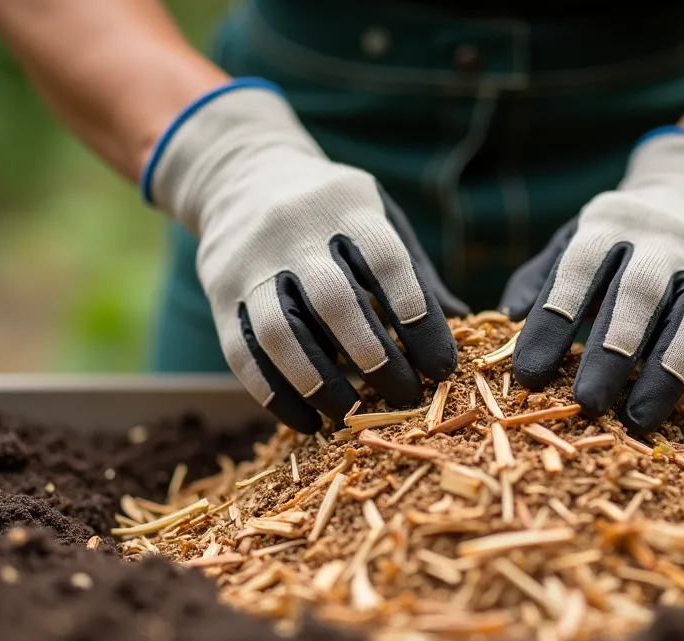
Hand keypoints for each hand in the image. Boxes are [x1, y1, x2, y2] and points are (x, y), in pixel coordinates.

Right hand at [144, 78, 467, 433]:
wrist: (241, 175)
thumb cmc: (332, 209)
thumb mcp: (377, 214)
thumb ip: (414, 268)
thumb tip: (464, 321)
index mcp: (345, 206)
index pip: (384, 262)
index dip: (416, 317)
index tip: (441, 365)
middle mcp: (293, 231)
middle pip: (332, 301)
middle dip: (374, 357)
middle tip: (406, 397)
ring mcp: (249, 263)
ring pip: (280, 332)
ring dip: (319, 383)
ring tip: (352, 414)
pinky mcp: (220, 295)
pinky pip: (242, 353)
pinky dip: (275, 395)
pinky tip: (307, 421)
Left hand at [499, 128, 683, 433]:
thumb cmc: (622, 238)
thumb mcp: (578, 239)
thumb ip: (543, 277)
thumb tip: (508, 318)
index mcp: (610, 225)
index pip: (578, 270)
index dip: (552, 322)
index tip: (529, 375)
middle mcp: (665, 241)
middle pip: (640, 294)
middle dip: (612, 352)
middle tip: (587, 403)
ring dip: (669, 372)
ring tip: (639, 419)